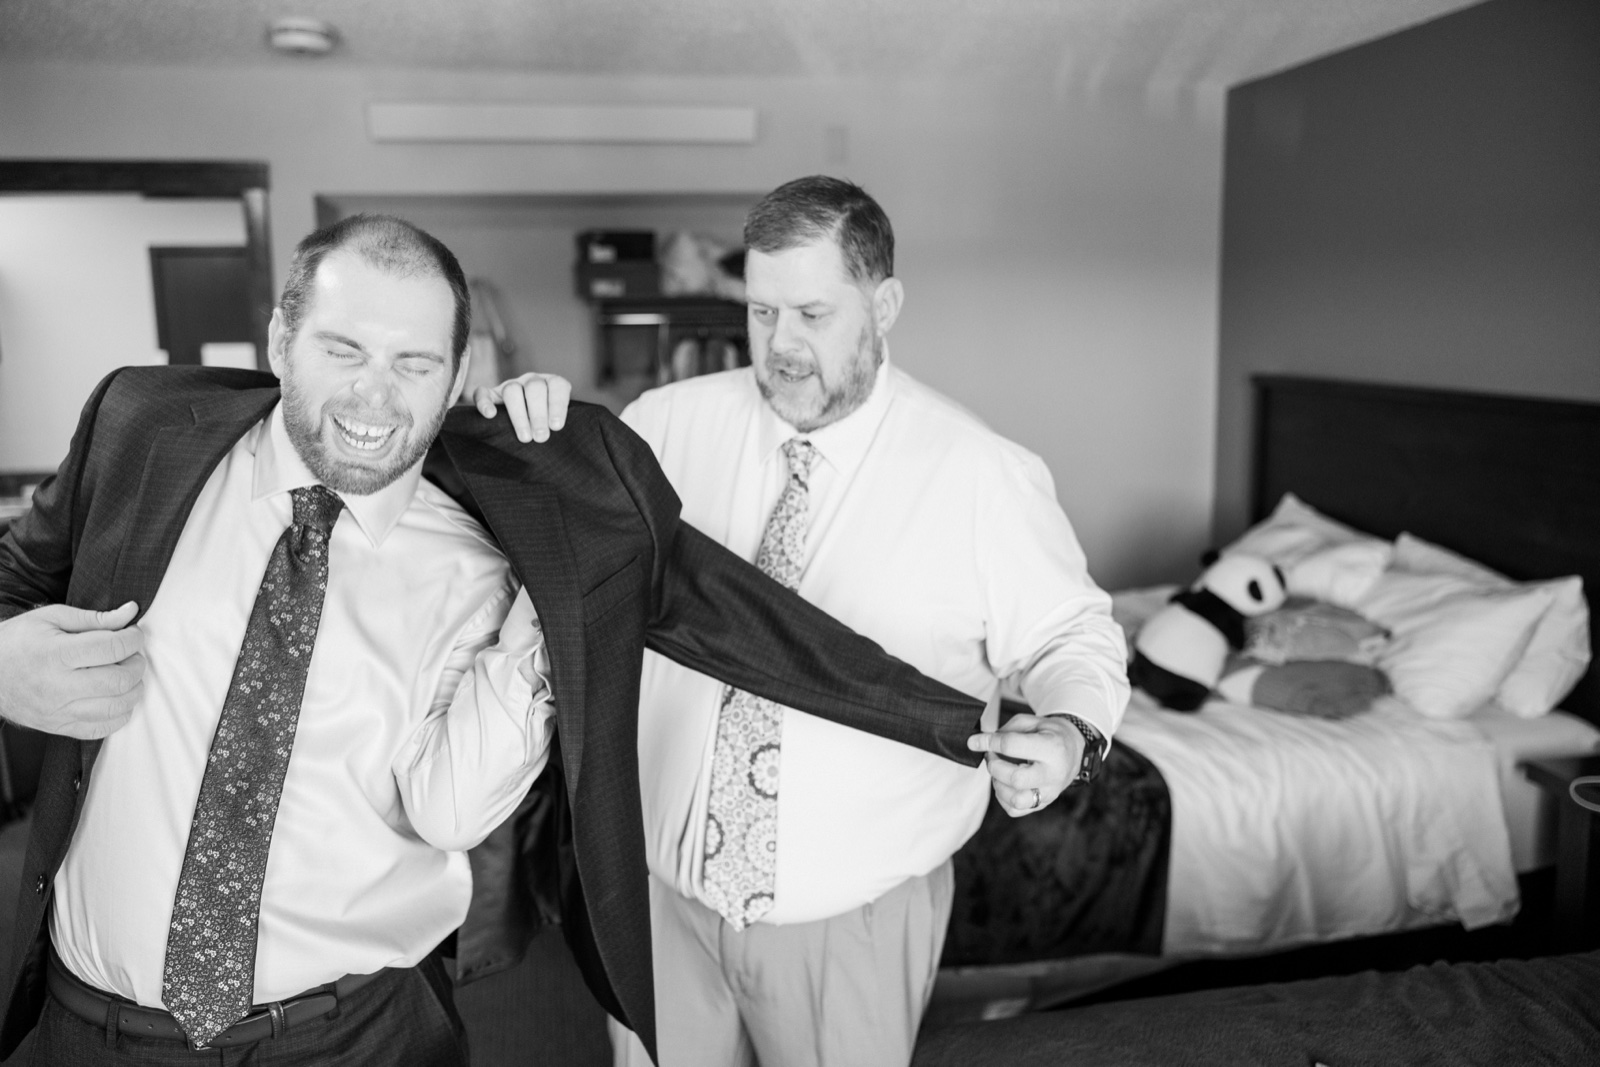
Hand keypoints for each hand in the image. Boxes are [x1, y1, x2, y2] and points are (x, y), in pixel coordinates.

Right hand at [0, 602, 144, 738]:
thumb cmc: (18, 641)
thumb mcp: (51, 618)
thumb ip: (95, 617)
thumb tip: (130, 612)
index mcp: (56, 654)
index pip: (111, 648)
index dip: (133, 639)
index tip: (133, 634)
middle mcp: (58, 686)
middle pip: (118, 681)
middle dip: (136, 664)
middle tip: (132, 655)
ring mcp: (58, 711)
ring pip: (115, 708)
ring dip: (133, 690)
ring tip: (126, 675)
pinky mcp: (59, 726)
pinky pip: (101, 730)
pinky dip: (119, 715)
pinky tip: (116, 698)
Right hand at [472, 373, 572, 442]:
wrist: (526, 426)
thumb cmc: (547, 426)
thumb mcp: (556, 421)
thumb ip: (558, 424)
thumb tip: (559, 439)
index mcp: (551, 384)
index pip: (557, 386)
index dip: (557, 405)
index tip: (556, 426)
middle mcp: (531, 381)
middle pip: (534, 388)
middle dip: (538, 414)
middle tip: (541, 438)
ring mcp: (510, 385)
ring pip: (511, 390)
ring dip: (518, 414)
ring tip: (524, 437)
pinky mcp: (491, 394)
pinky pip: (483, 392)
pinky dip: (485, 402)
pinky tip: (490, 415)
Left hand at [967, 713, 1084, 816]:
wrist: (1073, 751)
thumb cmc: (1049, 734)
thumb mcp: (1031, 722)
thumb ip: (1005, 731)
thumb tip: (979, 743)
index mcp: (1052, 748)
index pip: (1012, 746)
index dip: (988, 742)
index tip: (973, 741)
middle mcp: (1054, 774)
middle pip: (1015, 778)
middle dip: (995, 766)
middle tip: (991, 756)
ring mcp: (1050, 792)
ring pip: (1016, 799)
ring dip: (998, 784)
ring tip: (999, 771)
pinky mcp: (1043, 804)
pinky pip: (1015, 810)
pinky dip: (1002, 797)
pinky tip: (1005, 783)